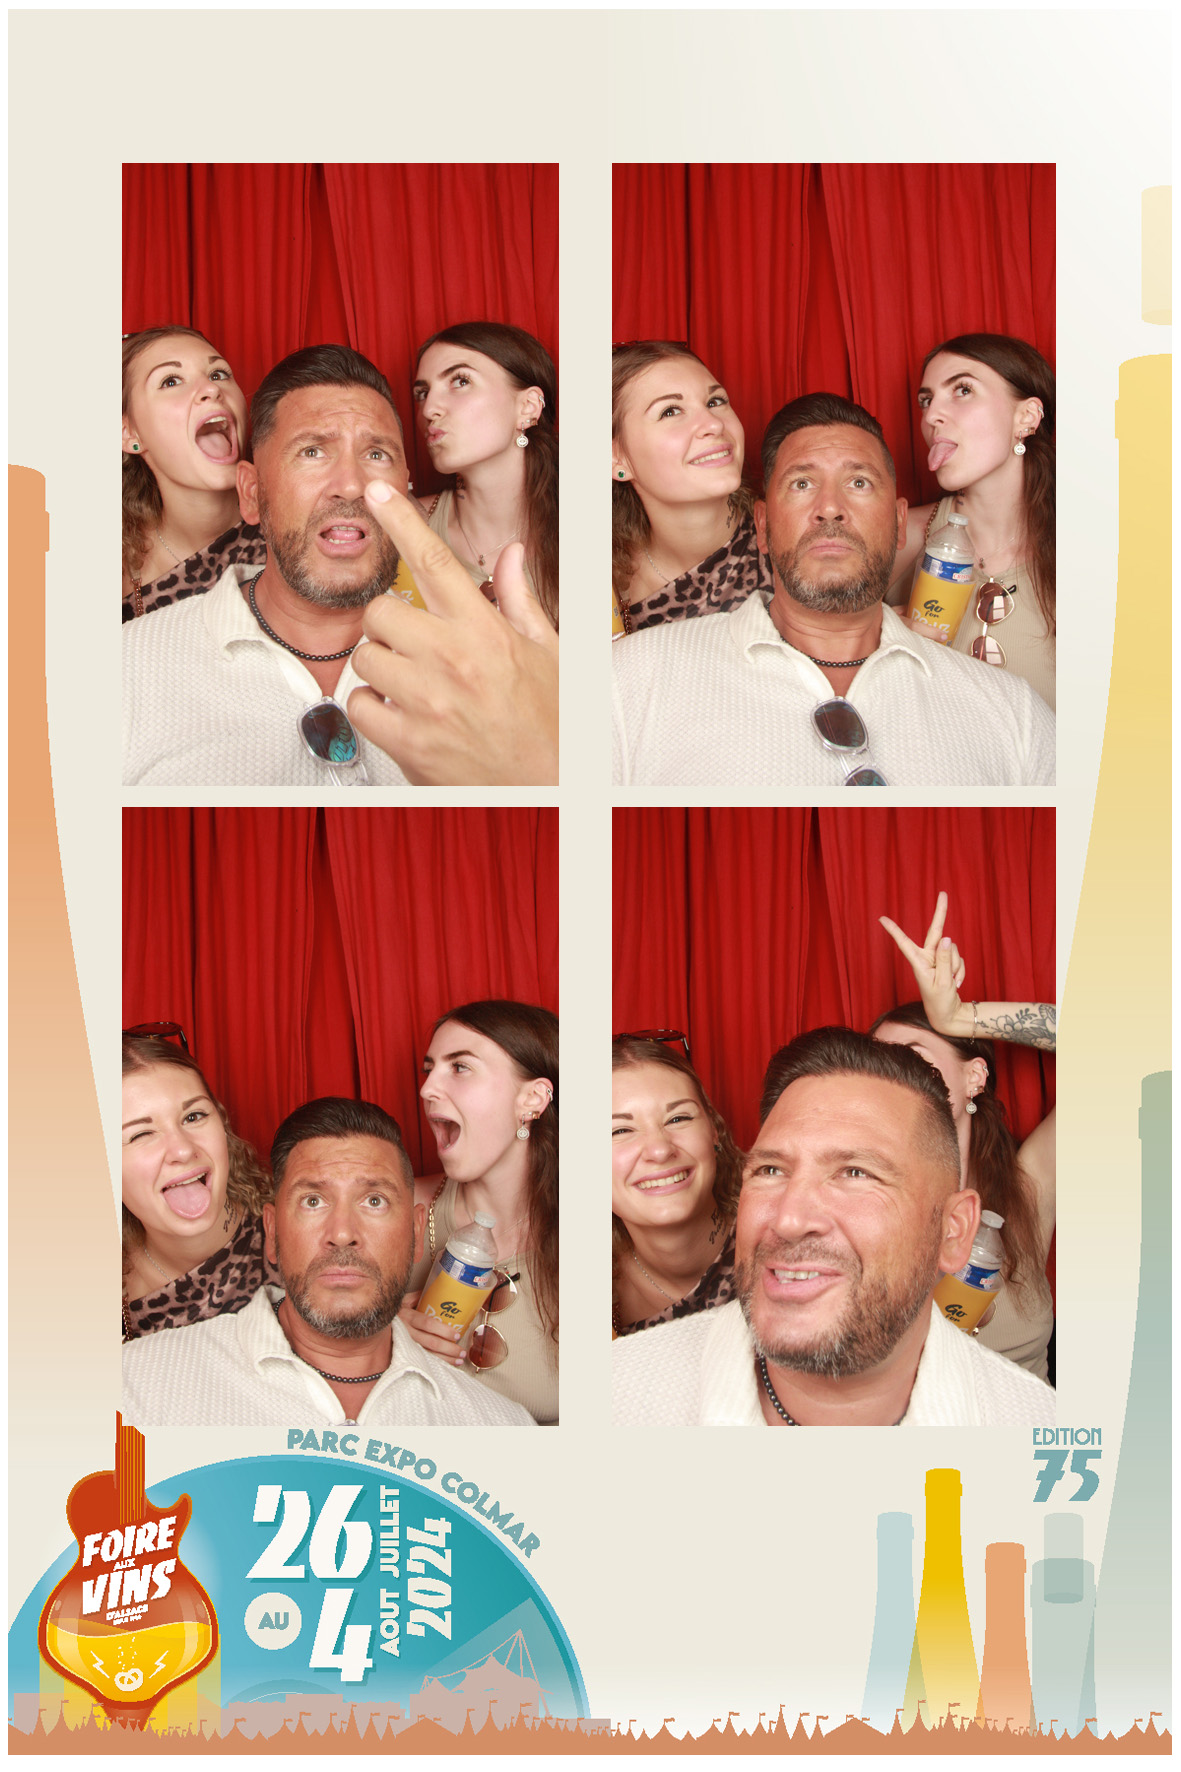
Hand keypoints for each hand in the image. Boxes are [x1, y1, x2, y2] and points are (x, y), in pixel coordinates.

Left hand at [348, 483, 557, 784]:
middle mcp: (453, 661)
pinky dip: (372, 708)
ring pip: (365, 657)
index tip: (376, 491)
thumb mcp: (548, 653)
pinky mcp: (409, 742)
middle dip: (388, 625)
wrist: (549, 788)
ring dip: (380, 668)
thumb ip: (518, 600)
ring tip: (412, 685)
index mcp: (486, 632)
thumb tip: (510, 552)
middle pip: (380, 611)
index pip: (435, 561)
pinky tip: (401, 714)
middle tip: (412, 645)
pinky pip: (359, 705)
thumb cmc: (551, 722)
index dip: (402, 519)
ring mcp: (428, 702)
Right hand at [398, 1291, 468, 1366]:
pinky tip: (444, 1367)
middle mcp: (406, 1331)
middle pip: (430, 1342)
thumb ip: (417, 1297)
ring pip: (426, 1354)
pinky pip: (420, 1361)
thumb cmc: (391, 1312)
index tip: (456, 1335)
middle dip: (448, 1348)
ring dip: (444, 1359)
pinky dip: (434, 1365)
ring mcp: (404, 1344)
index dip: (443, 1330)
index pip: (427, 1323)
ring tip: (458, 1360)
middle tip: (461, 1351)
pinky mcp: (403, 1354)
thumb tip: (436, 1290)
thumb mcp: (402, 1302)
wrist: (372, 1324)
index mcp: (407, 1316)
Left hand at [878, 891, 972, 1038]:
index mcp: (919, 963)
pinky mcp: (948, 961)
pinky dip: (961, 971)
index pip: (905, 943)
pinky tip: (956, 982)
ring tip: (952, 982)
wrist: (948, 1013)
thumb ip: (946, 960)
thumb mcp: (943, 983)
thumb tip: (947, 938)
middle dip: (941, 913)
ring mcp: (938, 958)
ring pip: (954, 950)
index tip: (881, 918)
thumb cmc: (940, 1001)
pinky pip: (960, 959)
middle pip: (936, 932)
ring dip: (957, 967)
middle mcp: (927, 957)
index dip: (894, 931)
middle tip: (943, 893)